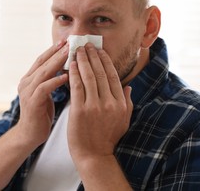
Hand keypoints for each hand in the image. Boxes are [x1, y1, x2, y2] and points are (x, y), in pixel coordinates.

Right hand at [16, 41, 68, 147]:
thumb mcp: (46, 94)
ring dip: (57, 62)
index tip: (66, 41)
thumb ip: (51, 81)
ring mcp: (27, 92)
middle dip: (57, 52)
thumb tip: (67, 68)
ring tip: (69, 54)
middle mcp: (25, 83)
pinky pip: (44, 88)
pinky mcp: (32, 102)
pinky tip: (66, 76)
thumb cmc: (40, 114)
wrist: (29, 135)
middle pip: (42, 63)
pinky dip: (55, 81)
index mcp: (29, 80)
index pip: (41, 60)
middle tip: (69, 42)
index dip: (53, 50)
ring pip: (43, 72)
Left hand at [68, 43, 132, 163]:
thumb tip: (128, 86)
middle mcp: (109, 103)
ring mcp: (94, 106)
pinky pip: (76, 87)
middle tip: (87, 45)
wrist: (94, 156)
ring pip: (89, 77)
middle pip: (101, 73)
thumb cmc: (108, 138)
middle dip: (93, 56)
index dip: (105, 61)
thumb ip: (127, 102)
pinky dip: (74, 74)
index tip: (99, 51)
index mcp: (120, 103)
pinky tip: (70, 65)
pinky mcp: (80, 110)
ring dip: (83, 61)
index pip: (113, 76)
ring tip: (78, 50)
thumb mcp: (123, 120)